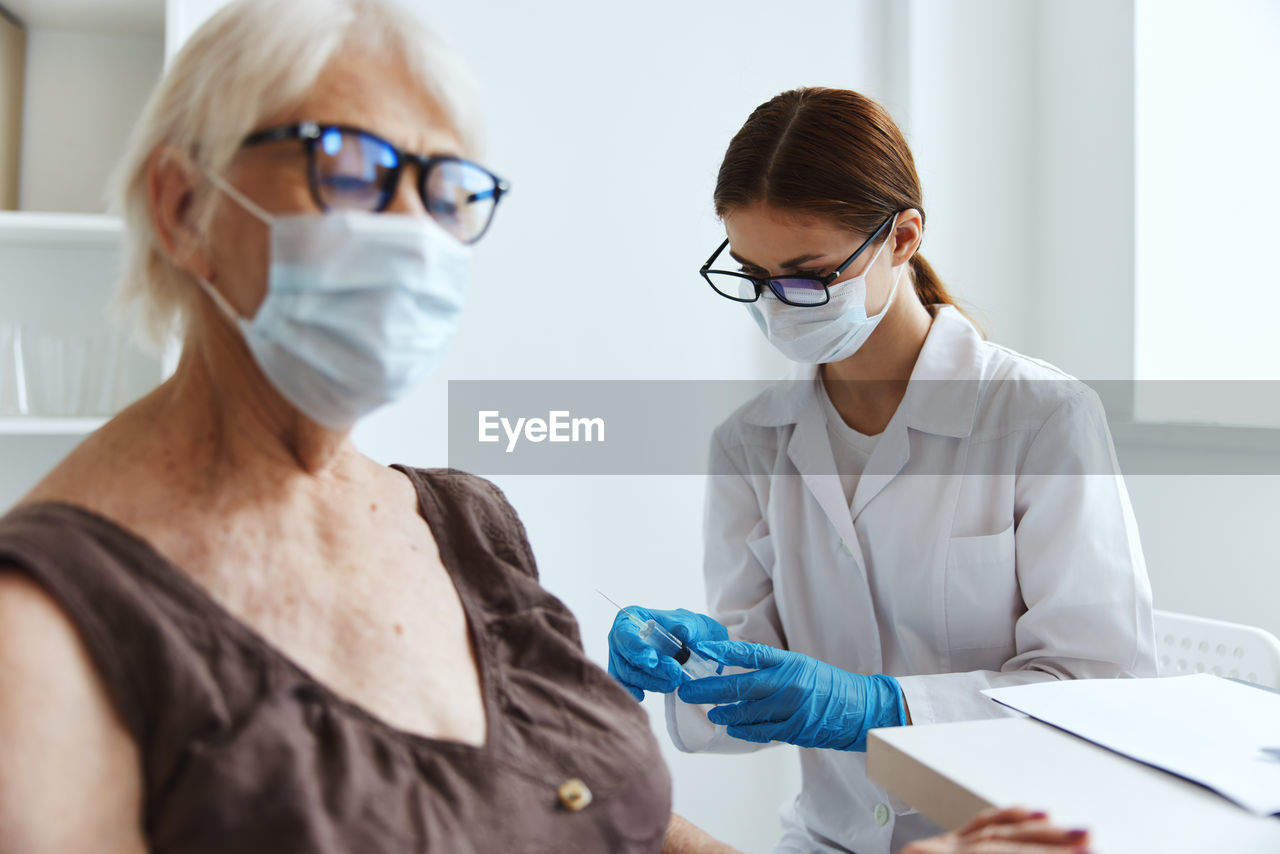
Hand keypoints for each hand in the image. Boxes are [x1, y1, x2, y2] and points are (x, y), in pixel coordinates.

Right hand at [607, 607, 728, 700]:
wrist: (692, 643)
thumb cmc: (686, 629)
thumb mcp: (690, 622)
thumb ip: (686, 625)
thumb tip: (682, 631)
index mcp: (630, 618)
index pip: (625, 633)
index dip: (636, 648)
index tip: (652, 660)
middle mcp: (621, 638)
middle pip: (626, 658)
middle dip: (651, 670)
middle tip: (674, 672)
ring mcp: (622, 658)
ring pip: (628, 675)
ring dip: (651, 682)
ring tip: (674, 682)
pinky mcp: (626, 675)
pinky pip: (627, 686)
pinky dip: (636, 691)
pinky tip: (644, 694)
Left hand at [677, 640, 903, 749]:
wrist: (860, 709)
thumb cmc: (827, 685)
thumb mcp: (801, 665)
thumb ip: (772, 667)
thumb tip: (737, 668)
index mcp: (790, 663)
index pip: (752, 653)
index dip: (726, 650)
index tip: (704, 649)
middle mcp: (789, 683)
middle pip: (741, 685)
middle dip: (710, 690)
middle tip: (688, 692)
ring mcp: (792, 709)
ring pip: (748, 713)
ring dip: (726, 714)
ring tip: (712, 714)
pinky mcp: (795, 730)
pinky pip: (763, 732)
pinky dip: (745, 730)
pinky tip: (734, 728)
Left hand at [898, 807, 1090, 853]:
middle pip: (998, 845)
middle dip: (1049, 845)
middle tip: (1089, 843)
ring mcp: (933, 849)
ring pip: (991, 833)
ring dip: (1036, 831)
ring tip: (1075, 832)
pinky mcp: (936, 848)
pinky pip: (974, 829)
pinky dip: (1005, 820)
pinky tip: (1031, 813)